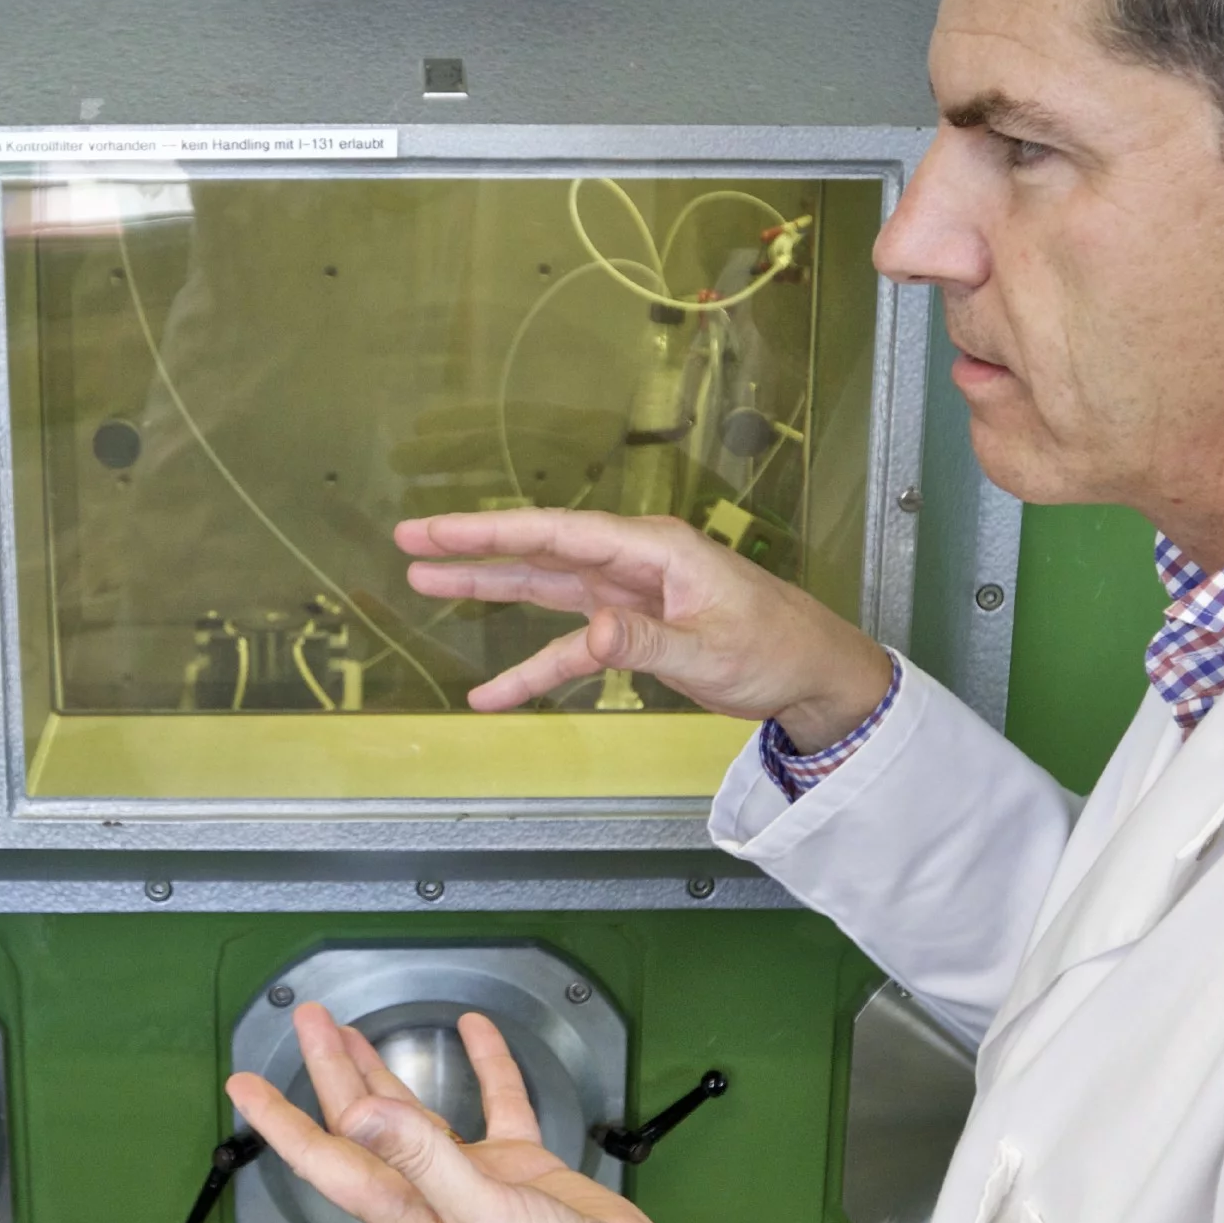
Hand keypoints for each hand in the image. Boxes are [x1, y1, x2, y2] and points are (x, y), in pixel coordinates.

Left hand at [226, 1003, 698, 1222]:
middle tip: (307, 1019)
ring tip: (353, 1030)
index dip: (280, 1121)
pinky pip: (496, 1109)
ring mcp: (474, 1182)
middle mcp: (429, 1195)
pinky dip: (485, 1069)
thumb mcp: (482, 1214)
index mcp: (406, 1210)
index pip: (326, 1157)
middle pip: (361, 1124)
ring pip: (414, 1116)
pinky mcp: (522, 1171)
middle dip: (330, 1071)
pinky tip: (477, 1034)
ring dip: (383, 1072)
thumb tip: (359, 1112)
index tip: (242, 1087)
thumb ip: (423, 1158)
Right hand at [397, 508, 895, 743]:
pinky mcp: (632, 630)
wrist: (813, 674)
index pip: (557, 533)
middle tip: (410, 539)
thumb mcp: (708, 649)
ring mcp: (628, 595)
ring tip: (425, 583)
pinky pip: (569, 649)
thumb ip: (644, 642)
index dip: (490, 531)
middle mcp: (632, 562)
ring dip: (489, 590)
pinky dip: (532, 670)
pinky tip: (492, 693)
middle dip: (473, 546)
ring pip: (544, 590)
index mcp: (652, 549)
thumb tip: (590, 636)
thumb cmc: (775, 649)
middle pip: (539, 550)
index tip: (436, 530)